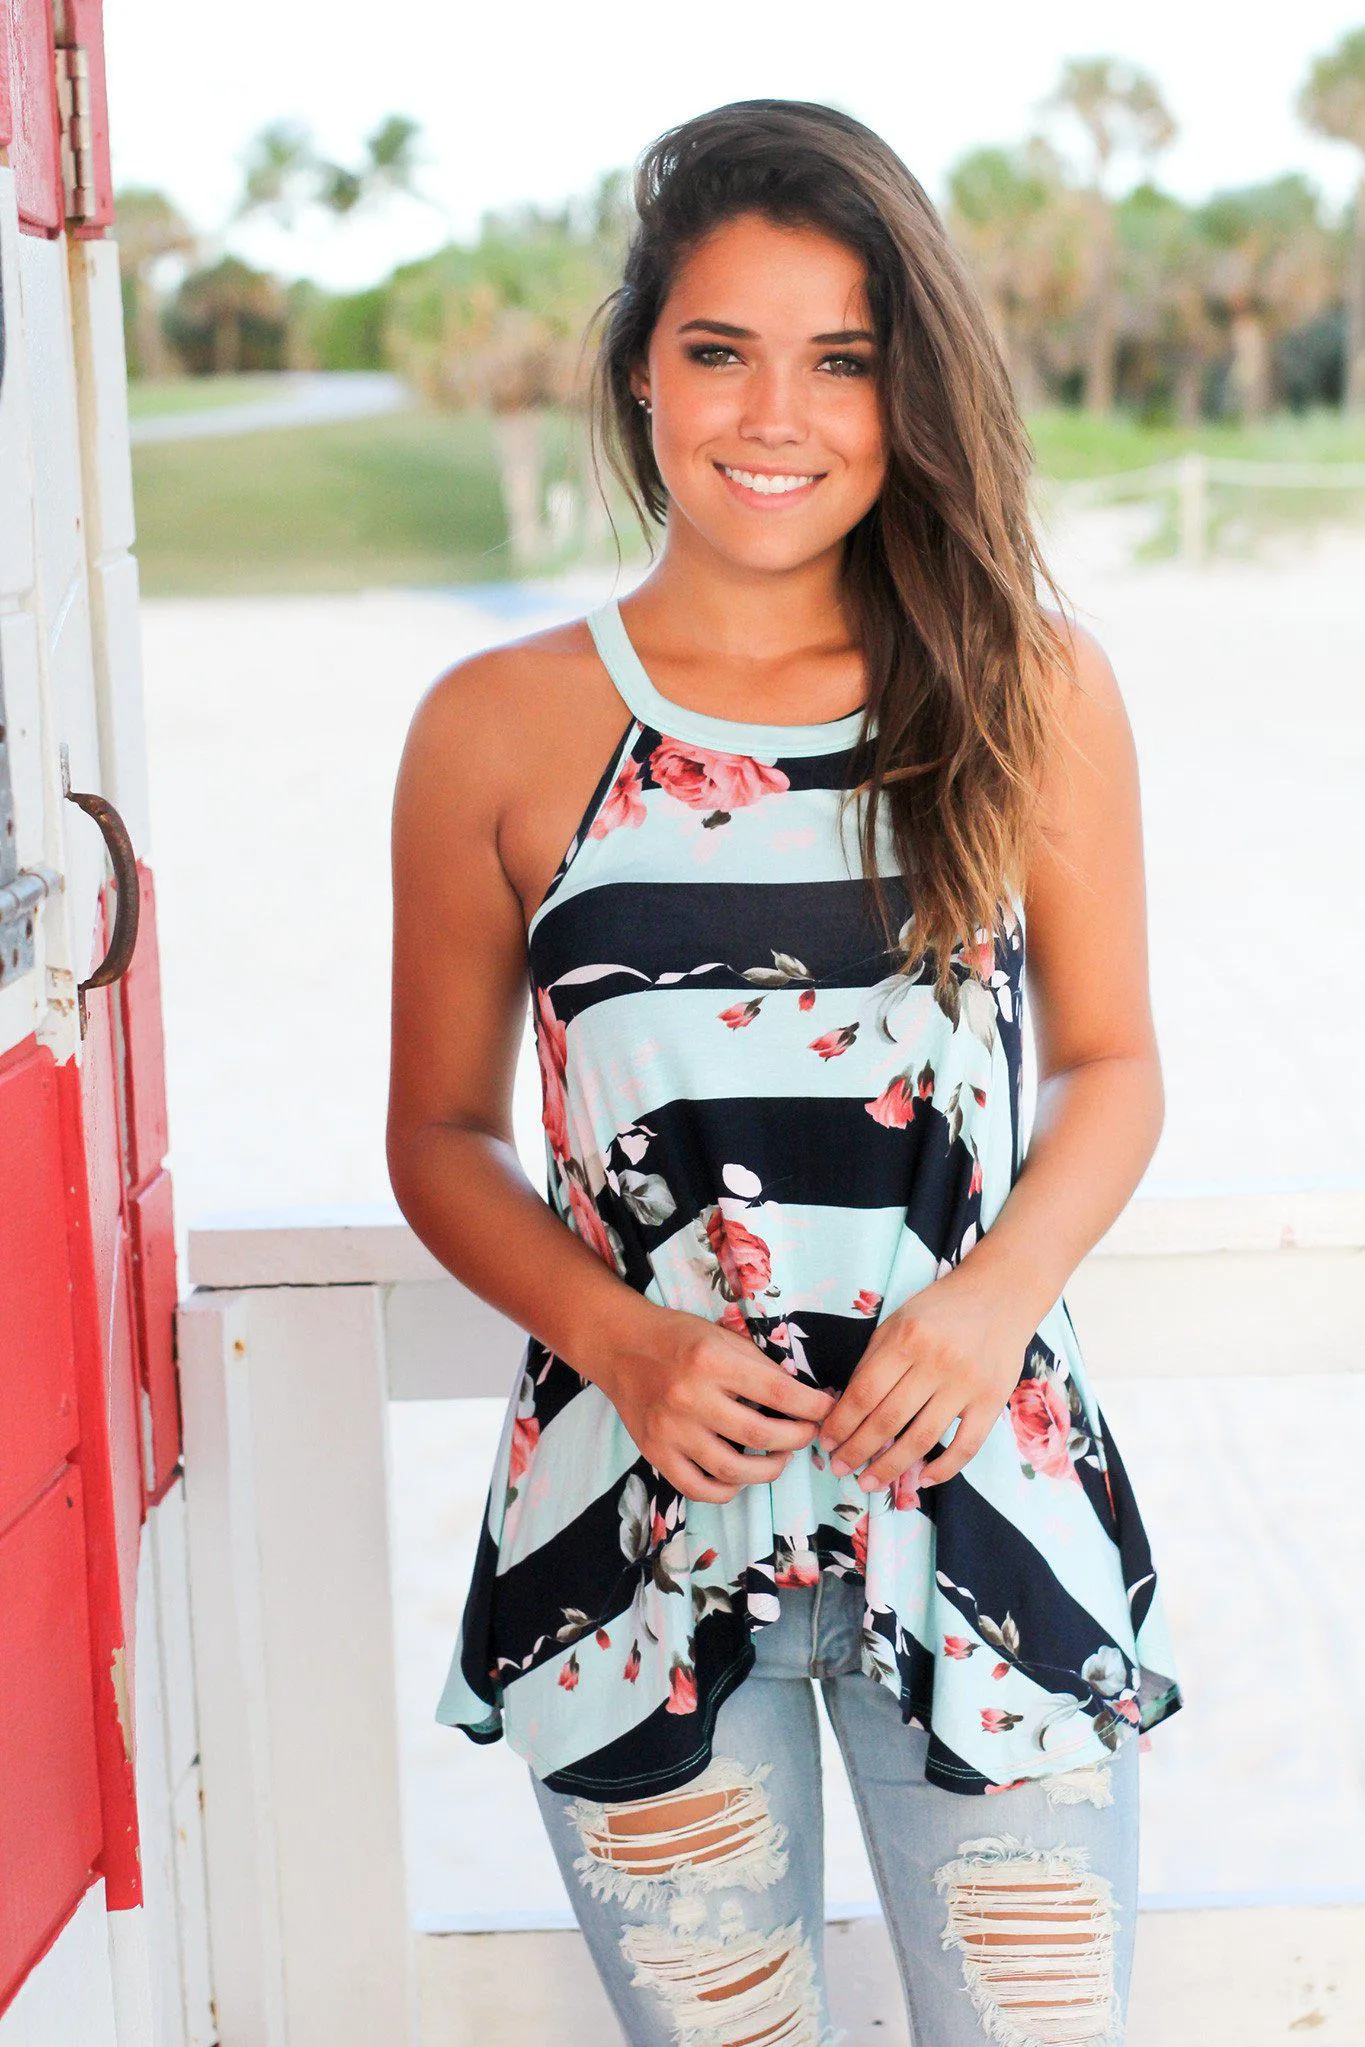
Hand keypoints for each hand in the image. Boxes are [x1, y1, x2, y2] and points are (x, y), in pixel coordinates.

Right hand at [603, 1306, 836, 1505]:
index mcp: (712, 1361)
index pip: (778, 1391)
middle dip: (797, 1438)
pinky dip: (726, 1490)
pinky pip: (697, 1488)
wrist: (620, 1345)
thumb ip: (759, 1367)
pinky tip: (740, 1477)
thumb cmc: (678, 1337)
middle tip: (808, 1435)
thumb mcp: (723, 1337)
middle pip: (761, 1433)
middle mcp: (690, 1397)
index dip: (811, 1406)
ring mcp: (671, 1430)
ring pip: (732, 1470)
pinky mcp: (655, 1453)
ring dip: (769, 1470)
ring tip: (780, 1458)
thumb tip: (803, 1397)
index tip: (827, 1410)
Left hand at [817, 1267, 1032, 1492]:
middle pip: (888, 1420)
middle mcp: (936, 1362)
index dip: (841, 1423)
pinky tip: (923, 1480)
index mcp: (906, 1338)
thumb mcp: (898, 1321)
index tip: (826, 1442)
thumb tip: (846, 1408)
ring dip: (892, 1467)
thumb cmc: (940, 1309)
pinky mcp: (993, 1400)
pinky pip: (967, 1445)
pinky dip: (944, 1468)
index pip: (864, 1392)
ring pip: (922, 1438)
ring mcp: (967, 1384)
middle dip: (858, 1450)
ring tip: (870, 1482)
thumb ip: (874, 1360)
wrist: (1000, 1294)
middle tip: (839, 1469)